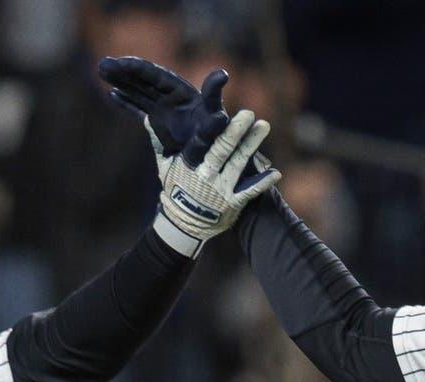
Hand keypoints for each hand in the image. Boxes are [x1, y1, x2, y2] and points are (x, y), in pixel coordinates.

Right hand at [99, 56, 227, 159]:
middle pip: (142, 80)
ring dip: (120, 83)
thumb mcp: (214, 112)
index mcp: (180, 91)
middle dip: (123, 72)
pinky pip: (139, 109)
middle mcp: (170, 96)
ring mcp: (163, 109)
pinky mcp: (159, 123)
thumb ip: (213, 94)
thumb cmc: (217, 134)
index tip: (119, 63)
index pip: (154, 75)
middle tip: (101, 65)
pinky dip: (127, 103)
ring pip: (138, 92)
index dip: (137, 68)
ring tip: (100, 71)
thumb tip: (222, 74)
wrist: (212, 157)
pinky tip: (112, 95)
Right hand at [149, 109, 280, 255]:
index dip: (210, 130)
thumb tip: (148, 118)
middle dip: (234, 132)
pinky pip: (249, 192)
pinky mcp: (233, 204)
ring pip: (238, 165)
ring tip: (263, 126)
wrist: (183, 226)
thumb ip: (159, 142)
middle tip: (248, 114)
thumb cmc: (175, 191)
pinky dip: (262, 182)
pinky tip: (276, 172)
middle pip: (222, 151)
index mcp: (188, 164)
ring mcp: (220, 191)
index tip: (219, 114)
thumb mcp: (164, 168)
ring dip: (251, 146)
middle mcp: (205, 176)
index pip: (199, 144)